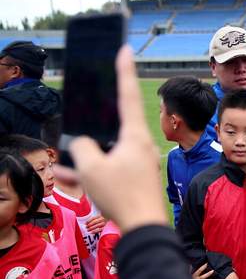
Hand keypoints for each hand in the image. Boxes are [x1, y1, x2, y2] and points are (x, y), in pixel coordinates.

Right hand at [69, 46, 166, 232]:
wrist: (145, 229)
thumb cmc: (122, 195)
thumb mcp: (91, 168)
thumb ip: (82, 148)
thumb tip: (85, 145)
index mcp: (134, 136)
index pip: (128, 95)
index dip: (124, 71)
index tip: (125, 49)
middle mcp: (141, 145)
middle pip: (112, 129)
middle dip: (92, 133)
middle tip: (85, 132)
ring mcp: (140, 163)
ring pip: (108, 154)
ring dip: (88, 161)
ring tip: (67, 171)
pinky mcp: (137, 179)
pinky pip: (112, 170)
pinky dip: (95, 174)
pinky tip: (75, 182)